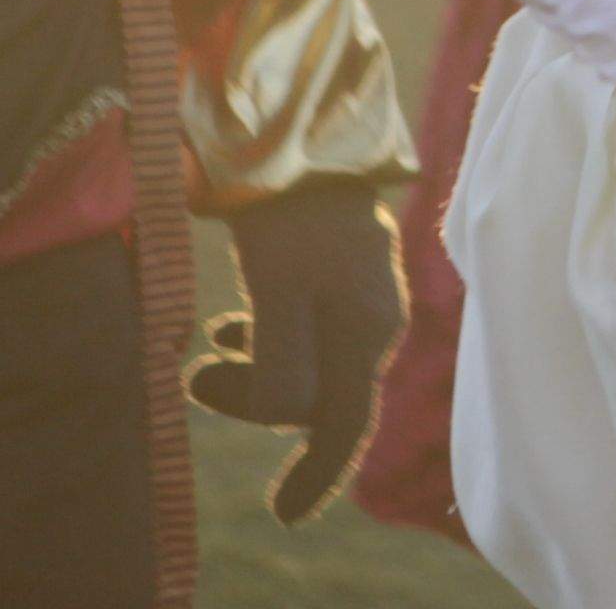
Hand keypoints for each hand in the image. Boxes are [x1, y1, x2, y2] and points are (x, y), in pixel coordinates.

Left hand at [188, 177, 401, 523]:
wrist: (305, 140)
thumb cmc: (290, 218)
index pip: (344, 423)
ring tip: (209, 348)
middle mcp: (374, 324)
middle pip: (316, 398)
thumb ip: (281, 364)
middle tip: (199, 375)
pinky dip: (263, 343)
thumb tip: (286, 418)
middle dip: (256, 400)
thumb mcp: (278, 293)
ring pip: (305, 367)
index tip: (284, 517)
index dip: (316, 474)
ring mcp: (361, 302)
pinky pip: (303, 336)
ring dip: (254, 370)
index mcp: (368, 332)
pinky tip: (230, 326)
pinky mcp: (340, 283)